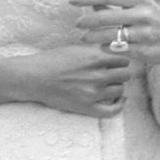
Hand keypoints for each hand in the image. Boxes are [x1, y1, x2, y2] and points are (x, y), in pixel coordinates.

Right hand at [18, 45, 133, 118]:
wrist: (35, 78)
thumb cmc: (52, 60)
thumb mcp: (77, 49)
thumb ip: (96, 52)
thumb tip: (113, 54)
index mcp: (95, 58)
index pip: (123, 60)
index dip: (121, 61)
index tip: (117, 63)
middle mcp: (98, 75)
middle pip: (124, 75)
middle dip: (121, 73)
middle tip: (115, 74)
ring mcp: (94, 93)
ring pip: (120, 90)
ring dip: (118, 87)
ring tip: (111, 85)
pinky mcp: (88, 108)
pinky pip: (113, 110)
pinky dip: (120, 105)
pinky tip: (119, 99)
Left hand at [68, 0, 159, 72]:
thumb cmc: (154, 19)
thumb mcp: (140, 5)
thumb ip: (117, 2)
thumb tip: (92, 2)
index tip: (72, 0)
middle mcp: (143, 15)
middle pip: (107, 17)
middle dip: (88, 21)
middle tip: (77, 23)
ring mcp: (144, 34)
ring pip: (111, 36)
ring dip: (94, 37)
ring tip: (85, 37)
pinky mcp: (144, 51)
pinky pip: (118, 50)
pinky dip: (107, 48)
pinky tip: (101, 46)